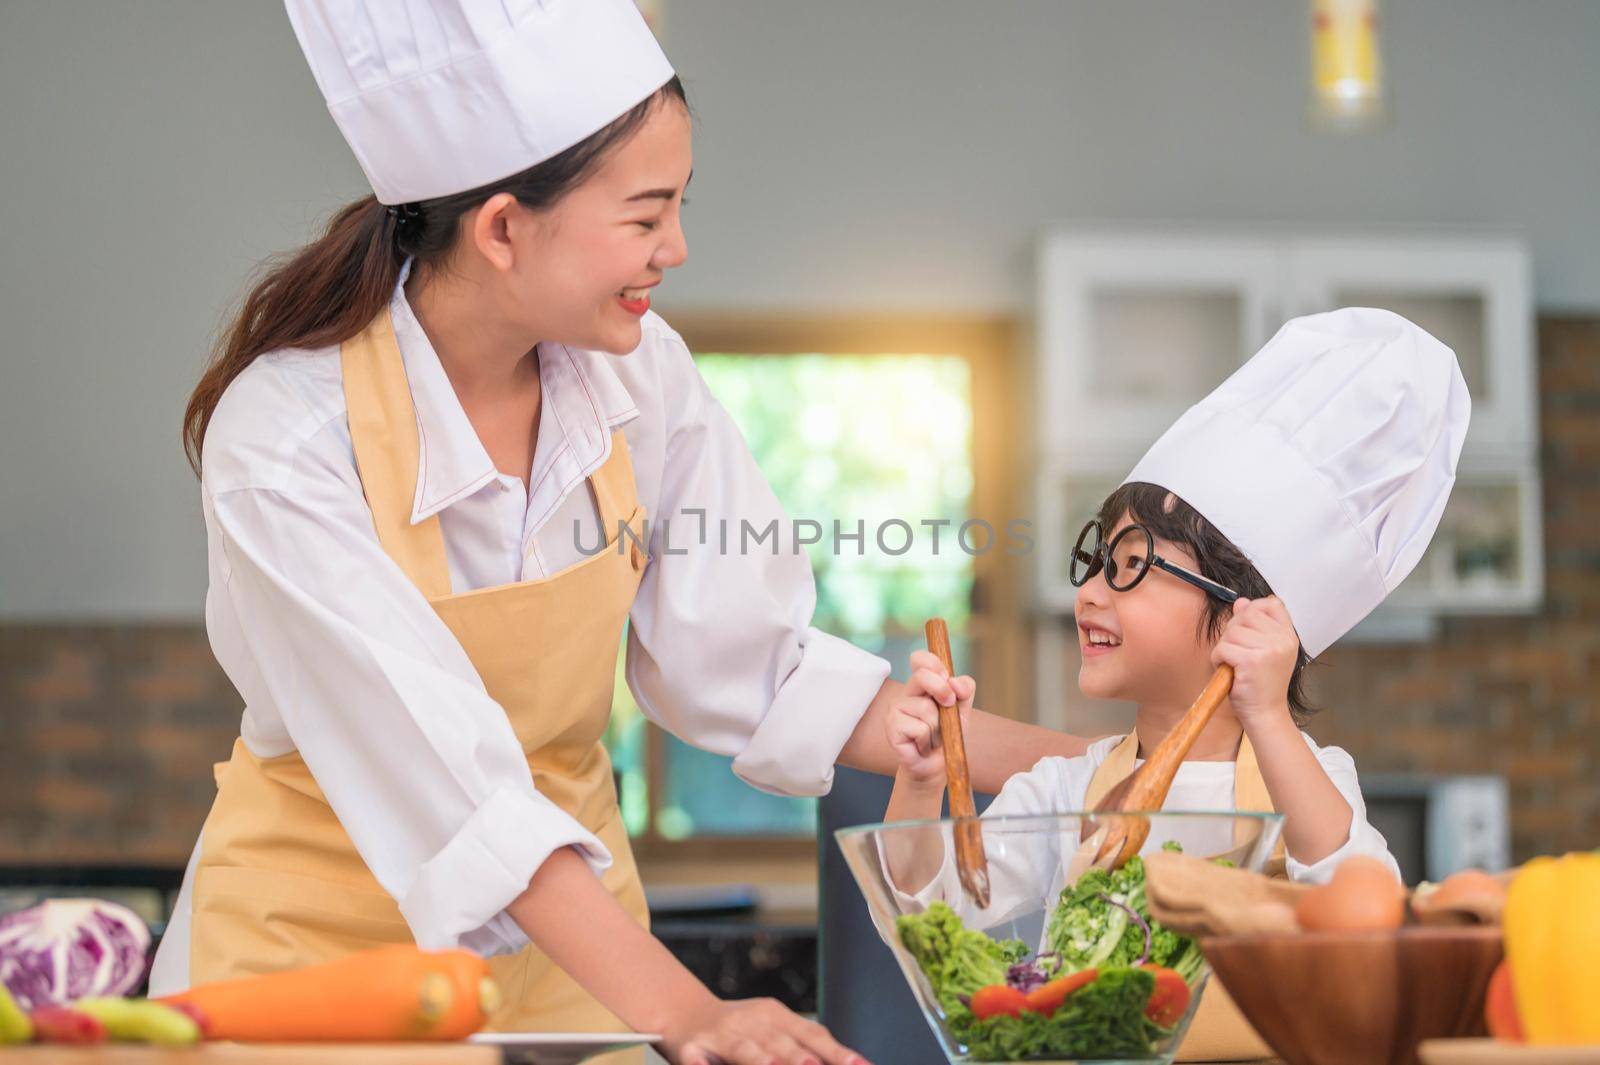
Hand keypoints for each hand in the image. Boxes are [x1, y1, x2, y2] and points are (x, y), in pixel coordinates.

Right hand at [664, 995, 869, 1064]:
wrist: (682, 1013)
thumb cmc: (738, 1030)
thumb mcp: (771, 1029)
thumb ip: (802, 1045)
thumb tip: (847, 1062)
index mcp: (774, 1015)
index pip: (812, 1034)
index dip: (836, 1053)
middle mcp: (749, 1022)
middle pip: (781, 1044)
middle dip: (803, 1060)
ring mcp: (720, 1036)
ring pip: (745, 1050)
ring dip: (762, 1060)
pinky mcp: (691, 1050)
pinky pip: (700, 1062)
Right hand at [885, 650, 974, 787]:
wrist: (937, 766)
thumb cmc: (947, 736)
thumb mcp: (962, 711)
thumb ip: (965, 690)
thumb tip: (955, 682)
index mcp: (921, 685)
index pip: (919, 659)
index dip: (933, 662)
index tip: (946, 677)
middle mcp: (906, 693)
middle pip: (922, 676)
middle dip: (942, 690)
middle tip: (949, 705)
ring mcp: (895, 709)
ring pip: (926, 708)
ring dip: (938, 727)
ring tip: (933, 737)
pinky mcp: (891, 727)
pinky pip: (919, 728)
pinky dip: (928, 740)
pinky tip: (922, 746)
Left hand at [1210, 596, 1299, 730]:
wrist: (1265, 713)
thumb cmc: (1261, 683)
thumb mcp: (1264, 650)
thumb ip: (1254, 625)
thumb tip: (1241, 602)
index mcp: (1288, 635)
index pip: (1271, 604)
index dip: (1253, 610)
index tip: (1248, 630)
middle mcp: (1283, 640)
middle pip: (1246, 615)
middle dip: (1233, 633)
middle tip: (1238, 654)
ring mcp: (1269, 649)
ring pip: (1231, 632)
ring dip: (1224, 648)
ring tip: (1234, 664)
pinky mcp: (1252, 660)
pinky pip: (1223, 648)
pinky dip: (1218, 659)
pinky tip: (1229, 671)